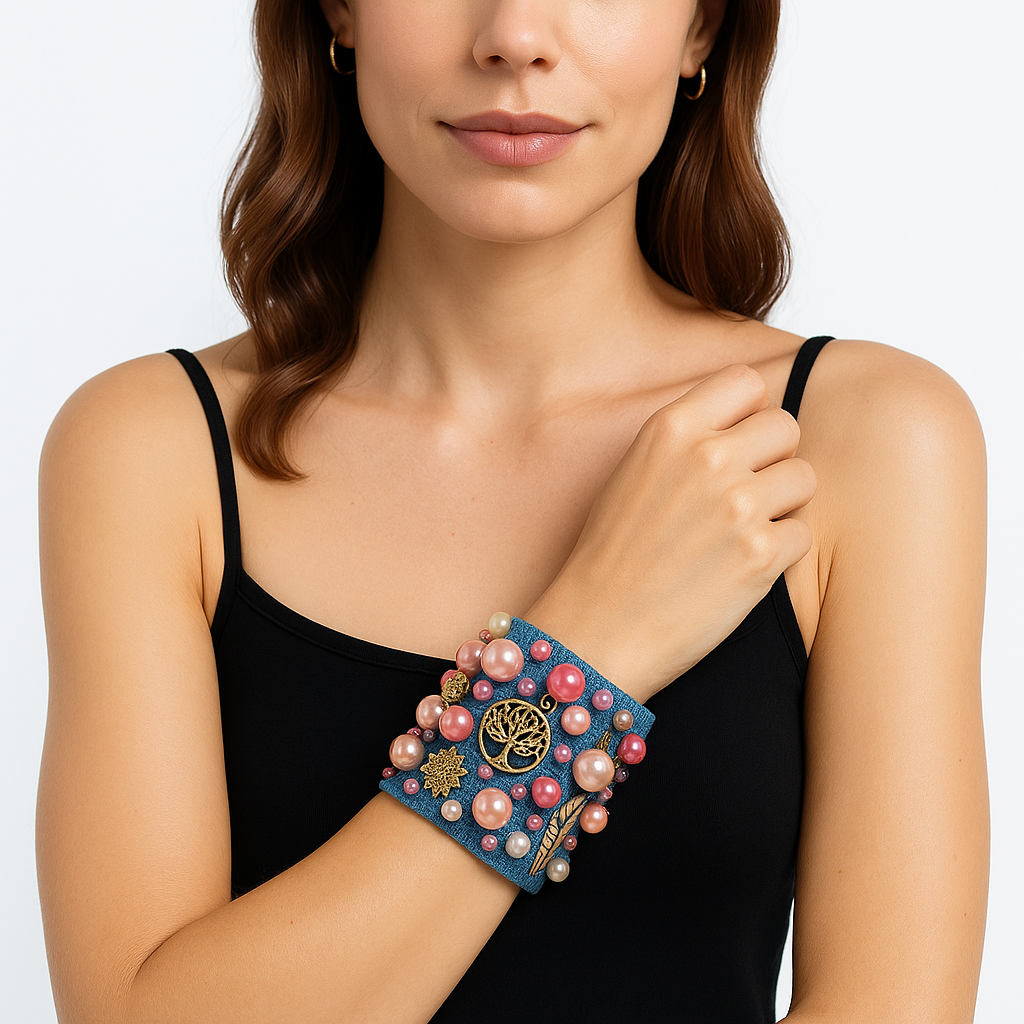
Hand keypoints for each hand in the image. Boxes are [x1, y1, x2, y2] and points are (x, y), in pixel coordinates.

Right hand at [525, 363, 814, 702]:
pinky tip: (741, 568)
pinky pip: (803, 533)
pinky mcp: (760, 556)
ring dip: (782, 505)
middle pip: (785, 425)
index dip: (747, 413)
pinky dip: (781, 553)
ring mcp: (737, 505)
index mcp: (670, 428)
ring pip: (804, 478)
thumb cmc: (609, 554)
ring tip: (742, 533)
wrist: (598, 628)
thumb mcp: (632, 471)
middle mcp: (707, 457)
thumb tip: (741, 421)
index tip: (735, 442)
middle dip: (772, 458)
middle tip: (745, 494)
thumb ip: (685, 438)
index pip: (745, 382)